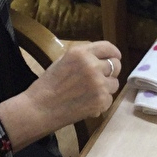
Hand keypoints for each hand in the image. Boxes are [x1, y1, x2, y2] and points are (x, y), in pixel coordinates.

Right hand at [0, 41, 120, 149]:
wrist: (39, 108)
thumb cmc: (48, 85)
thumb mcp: (63, 61)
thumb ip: (83, 57)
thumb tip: (102, 58)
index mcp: (81, 53)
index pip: (108, 48)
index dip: (114, 53)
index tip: (116, 57)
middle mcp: (92, 65)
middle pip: (116, 65)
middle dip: (110, 72)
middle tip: (101, 79)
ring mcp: (99, 83)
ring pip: (114, 84)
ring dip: (106, 88)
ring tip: (89, 93)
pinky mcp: (101, 100)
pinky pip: (109, 99)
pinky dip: (101, 103)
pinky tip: (87, 104)